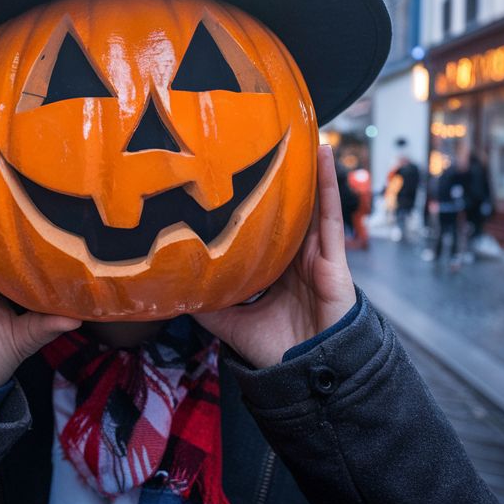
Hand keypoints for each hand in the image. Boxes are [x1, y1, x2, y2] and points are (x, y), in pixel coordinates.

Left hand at [195, 144, 357, 367]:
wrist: (309, 372)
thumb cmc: (276, 350)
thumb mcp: (230, 322)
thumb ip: (206, 303)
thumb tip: (170, 289)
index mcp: (274, 269)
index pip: (261, 228)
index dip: (252, 202)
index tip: (233, 172)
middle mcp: (295, 257)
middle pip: (286, 209)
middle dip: (278, 177)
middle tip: (263, 138)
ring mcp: (316, 254)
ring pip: (309, 203)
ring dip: (305, 168)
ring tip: (297, 130)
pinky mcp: (334, 256)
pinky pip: (330, 214)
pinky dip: (327, 183)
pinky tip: (323, 154)